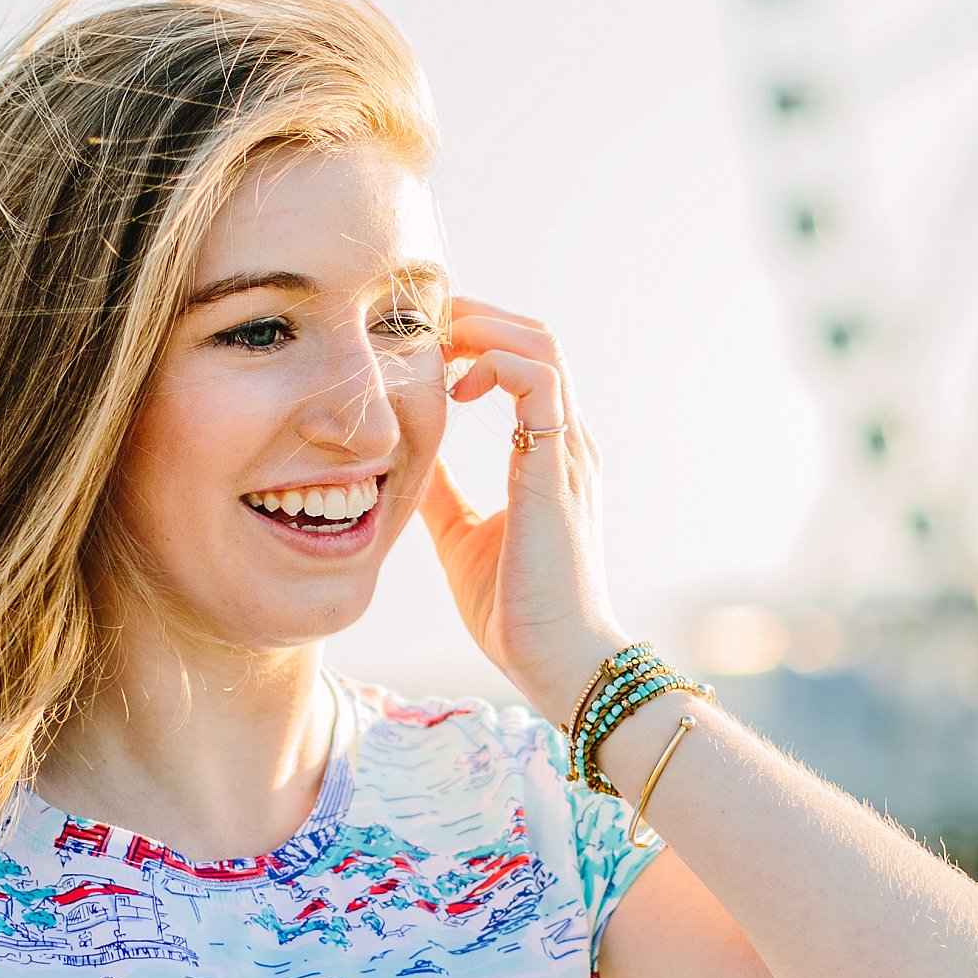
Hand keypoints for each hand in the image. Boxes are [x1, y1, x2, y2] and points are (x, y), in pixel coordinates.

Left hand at [420, 297, 629, 713]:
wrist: (557, 659)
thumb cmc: (517, 610)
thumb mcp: (463, 538)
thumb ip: (444, 496)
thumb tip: (409, 463)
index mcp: (549, 456)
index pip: (526, 365)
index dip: (478, 340)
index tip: (427, 349)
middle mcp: (567, 443)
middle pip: (537, 339)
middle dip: (478, 319)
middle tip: (424, 329)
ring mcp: (568, 451)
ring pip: (542, 346)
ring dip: (486, 329)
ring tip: (438, 343)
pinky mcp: (556, 467)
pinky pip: (539, 380)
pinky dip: (497, 361)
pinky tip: (458, 385)